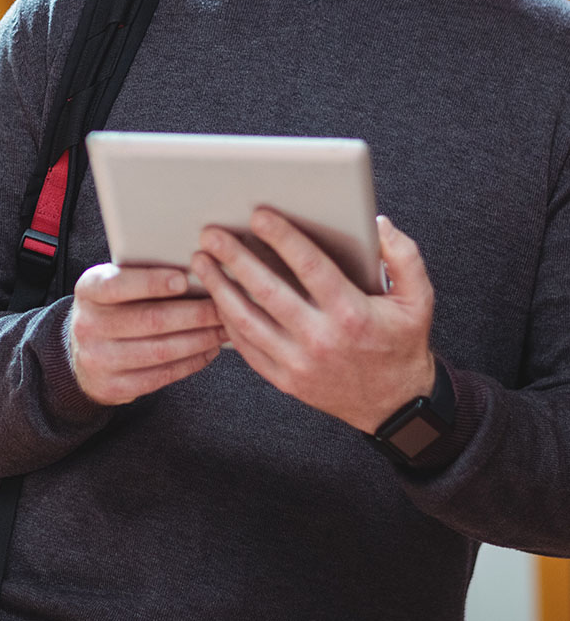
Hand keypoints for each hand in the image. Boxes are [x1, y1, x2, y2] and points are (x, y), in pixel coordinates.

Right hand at [70, 263, 226, 404]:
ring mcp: (98, 359)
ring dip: (200, 339)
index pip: (118, 285)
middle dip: (194, 313)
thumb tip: (197, 269)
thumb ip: (143, 274)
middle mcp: (88, 325)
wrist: (83, 352)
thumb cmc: (113, 306)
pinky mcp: (113, 387)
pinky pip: (161, 375)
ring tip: (223, 328)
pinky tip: (209, 349)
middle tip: (223, 306)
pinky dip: (191, 362)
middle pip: (150, 319)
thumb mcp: (115, 282)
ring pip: (161, 350)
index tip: (184, 279)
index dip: (152, 283)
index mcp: (89, 290)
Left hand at [191, 212, 434, 432]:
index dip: (282, 237)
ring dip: (220, 288)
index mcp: (352, 313)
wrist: (395, 405)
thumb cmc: (402, 342)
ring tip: (202, 261)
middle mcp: (321, 339)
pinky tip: (216, 298)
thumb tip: (377, 222)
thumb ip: (403, 255)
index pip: (310, 267)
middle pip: (268, 291)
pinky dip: (227, 322)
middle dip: (235, 258)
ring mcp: (299, 363)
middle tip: (213, 233)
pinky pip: (247, 349)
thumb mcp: (418, 297)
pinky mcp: (285, 381)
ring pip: (247, 321)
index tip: (258, 215)